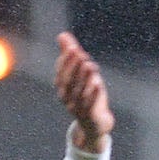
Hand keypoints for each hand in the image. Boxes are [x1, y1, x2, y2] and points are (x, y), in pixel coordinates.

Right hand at [55, 32, 114, 153]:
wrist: (95, 124)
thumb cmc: (86, 95)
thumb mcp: (80, 74)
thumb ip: (71, 55)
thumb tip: (62, 34)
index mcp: (62, 88)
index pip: (60, 73)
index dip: (66, 61)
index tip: (73, 48)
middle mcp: (66, 99)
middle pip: (68, 82)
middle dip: (73, 67)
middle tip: (81, 54)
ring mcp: (76, 109)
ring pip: (78, 93)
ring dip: (84, 78)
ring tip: (90, 65)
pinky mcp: (88, 117)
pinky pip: (89, 106)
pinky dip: (93, 95)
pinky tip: (98, 83)